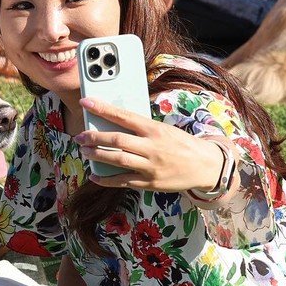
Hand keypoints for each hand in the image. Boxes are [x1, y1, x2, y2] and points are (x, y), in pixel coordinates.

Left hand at [76, 95, 226, 192]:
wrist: (205, 166)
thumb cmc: (181, 144)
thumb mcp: (164, 130)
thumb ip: (141, 129)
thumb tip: (114, 125)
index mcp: (154, 129)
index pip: (123, 116)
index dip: (102, 109)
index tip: (86, 103)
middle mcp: (152, 146)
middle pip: (116, 140)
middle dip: (94, 137)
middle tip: (80, 136)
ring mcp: (150, 166)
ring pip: (118, 160)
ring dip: (97, 155)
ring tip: (85, 151)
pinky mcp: (150, 183)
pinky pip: (123, 181)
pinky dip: (106, 179)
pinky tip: (95, 175)